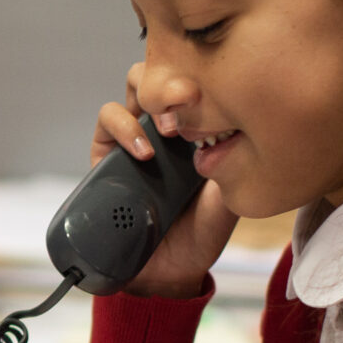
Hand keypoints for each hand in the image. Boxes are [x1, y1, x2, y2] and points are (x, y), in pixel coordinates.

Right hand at [94, 71, 238, 299]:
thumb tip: (236, 138)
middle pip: (163, 71)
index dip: (205, 75)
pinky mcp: (107, 154)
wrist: (166, 271)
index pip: (198, 79)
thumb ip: (233, 172)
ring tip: (164, 132)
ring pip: (132, 87)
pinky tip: (141, 151)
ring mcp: (135, 135)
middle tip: (188, 103)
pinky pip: (106, 121)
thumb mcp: (227, 201)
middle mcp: (166, 124)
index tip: (217, 93)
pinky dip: (121, 127)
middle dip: (172, 79)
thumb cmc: (199, 234)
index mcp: (199, 126)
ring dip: (147, 99)